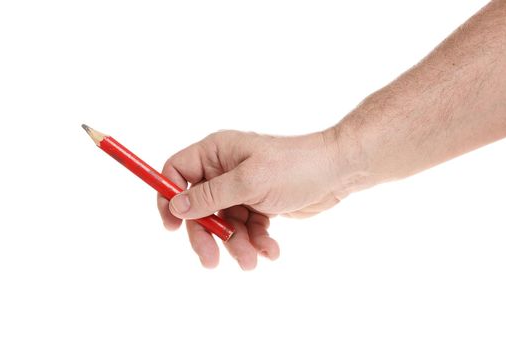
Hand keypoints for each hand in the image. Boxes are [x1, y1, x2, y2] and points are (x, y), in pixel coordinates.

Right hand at [157, 129, 347, 269]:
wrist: (337, 172)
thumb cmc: (295, 167)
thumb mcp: (248, 182)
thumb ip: (210, 196)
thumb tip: (175, 206)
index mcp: (216, 153)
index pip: (177, 172)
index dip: (168, 197)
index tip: (172, 226)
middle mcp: (225, 170)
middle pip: (198, 207)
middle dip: (207, 235)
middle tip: (210, 262)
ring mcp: (242, 189)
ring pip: (224, 224)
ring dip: (236, 245)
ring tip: (252, 260)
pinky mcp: (258, 205)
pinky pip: (246, 229)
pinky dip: (256, 241)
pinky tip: (271, 250)